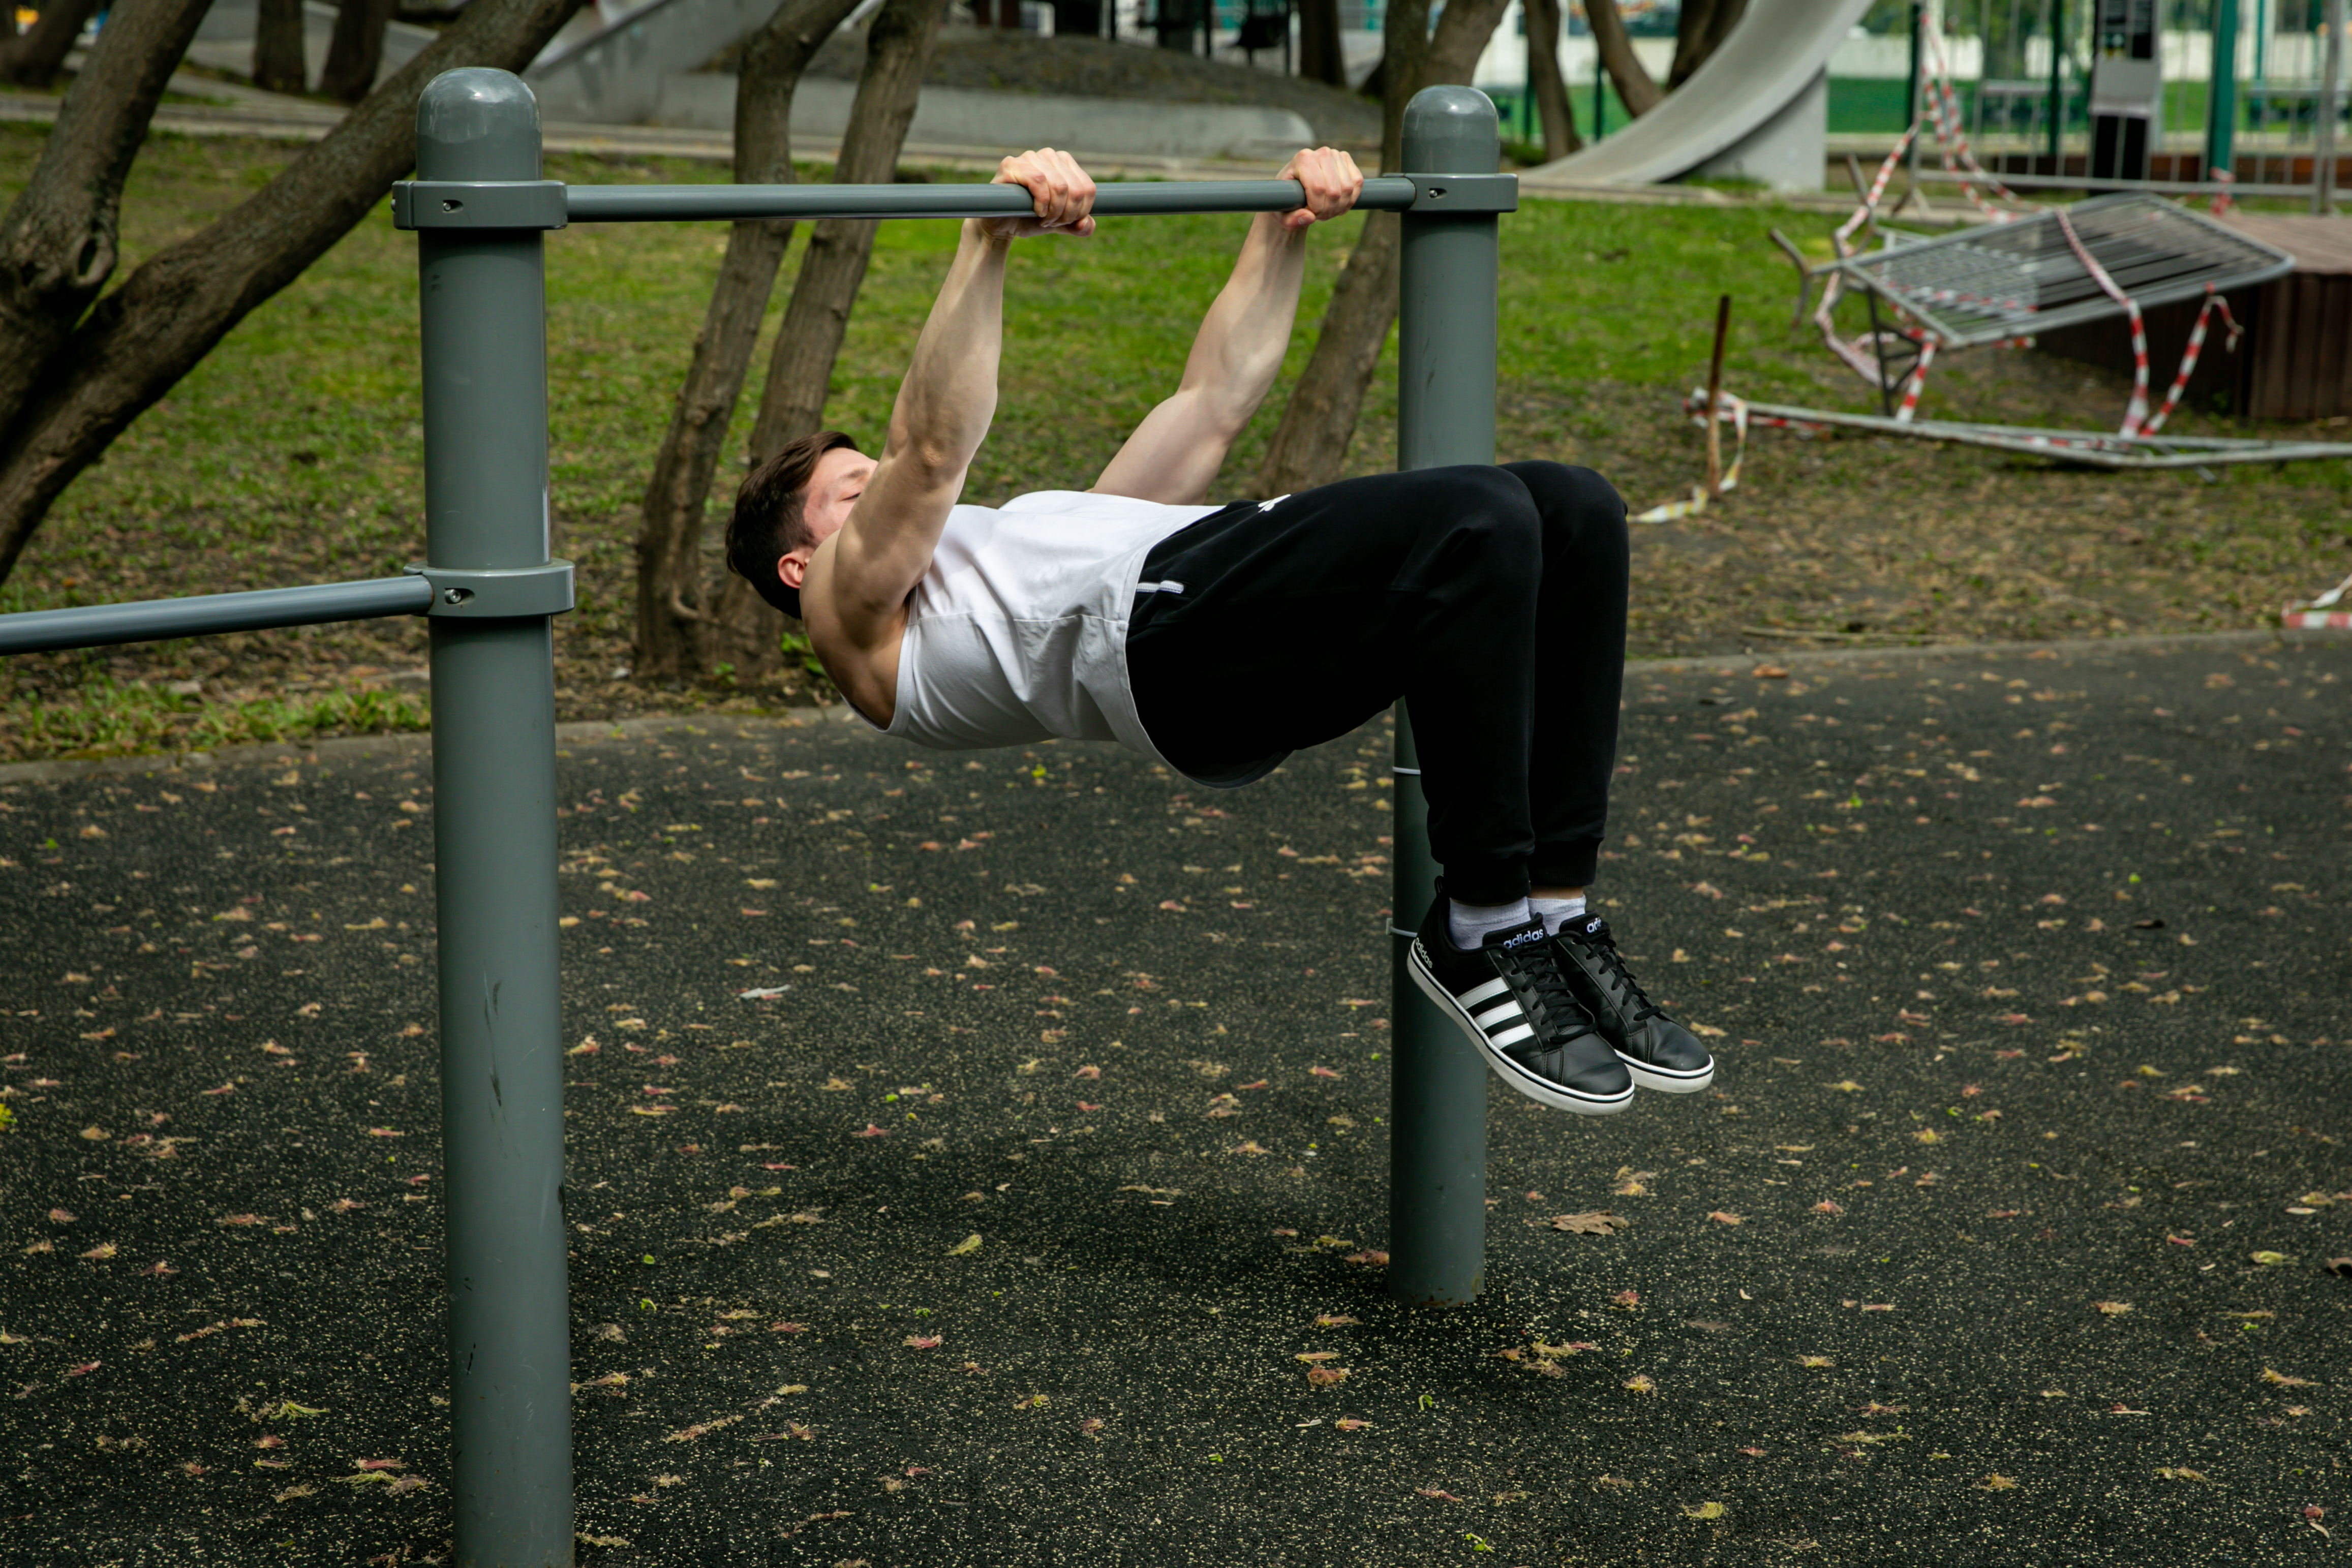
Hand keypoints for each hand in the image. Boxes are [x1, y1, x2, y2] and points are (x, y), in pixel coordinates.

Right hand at [982, 149, 1096, 239]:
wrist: (1001, 225)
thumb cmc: (1029, 219)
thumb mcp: (1059, 224)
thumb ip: (1079, 226)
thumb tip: (1087, 225)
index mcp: (1065, 164)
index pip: (1088, 188)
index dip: (1081, 212)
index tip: (1065, 222)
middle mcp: (1049, 155)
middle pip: (1075, 190)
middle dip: (1066, 214)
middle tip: (1051, 222)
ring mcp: (1030, 157)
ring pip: (1060, 186)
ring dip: (1054, 211)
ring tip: (1043, 219)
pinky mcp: (1011, 164)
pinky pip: (1038, 181)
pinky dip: (1042, 202)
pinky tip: (1036, 211)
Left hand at [1275, 146, 1362, 230]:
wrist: (1296, 189)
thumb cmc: (1287, 202)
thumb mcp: (1283, 215)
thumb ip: (1291, 220)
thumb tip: (1309, 217)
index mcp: (1302, 159)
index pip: (1318, 188)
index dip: (1317, 208)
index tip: (1310, 214)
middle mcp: (1321, 153)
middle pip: (1334, 191)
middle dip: (1328, 210)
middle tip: (1320, 216)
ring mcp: (1336, 154)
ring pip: (1347, 189)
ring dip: (1339, 207)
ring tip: (1328, 211)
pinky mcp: (1346, 160)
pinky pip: (1357, 182)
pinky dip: (1351, 199)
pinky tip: (1339, 205)